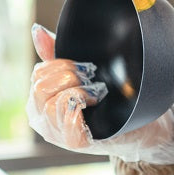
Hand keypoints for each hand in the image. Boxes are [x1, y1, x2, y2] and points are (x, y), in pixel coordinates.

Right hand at [27, 24, 106, 151]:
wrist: (137, 124)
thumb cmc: (105, 98)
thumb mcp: (79, 72)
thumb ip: (56, 52)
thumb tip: (37, 31)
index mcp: (40, 99)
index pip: (38, 74)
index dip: (63, 65)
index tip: (85, 69)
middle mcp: (42, 118)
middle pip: (41, 88)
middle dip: (70, 78)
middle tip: (91, 81)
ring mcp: (56, 133)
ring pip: (52, 105)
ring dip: (79, 93)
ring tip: (96, 95)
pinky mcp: (74, 143)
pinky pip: (68, 121)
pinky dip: (82, 111)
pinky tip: (94, 108)